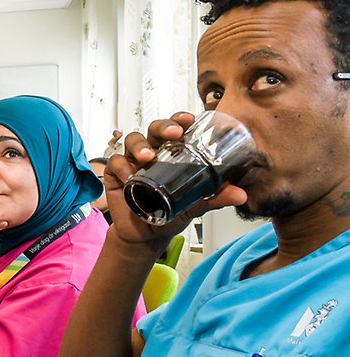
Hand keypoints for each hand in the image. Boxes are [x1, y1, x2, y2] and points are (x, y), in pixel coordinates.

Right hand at [106, 112, 246, 246]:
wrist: (146, 236)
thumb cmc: (169, 214)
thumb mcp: (194, 206)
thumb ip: (213, 198)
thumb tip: (240, 194)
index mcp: (173, 154)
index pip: (176, 129)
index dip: (180, 120)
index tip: (190, 120)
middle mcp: (153, 153)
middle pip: (155, 128)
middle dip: (163, 126)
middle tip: (174, 133)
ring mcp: (133, 162)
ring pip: (133, 140)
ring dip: (140, 145)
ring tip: (147, 157)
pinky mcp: (117, 174)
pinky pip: (116, 163)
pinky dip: (122, 167)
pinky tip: (129, 177)